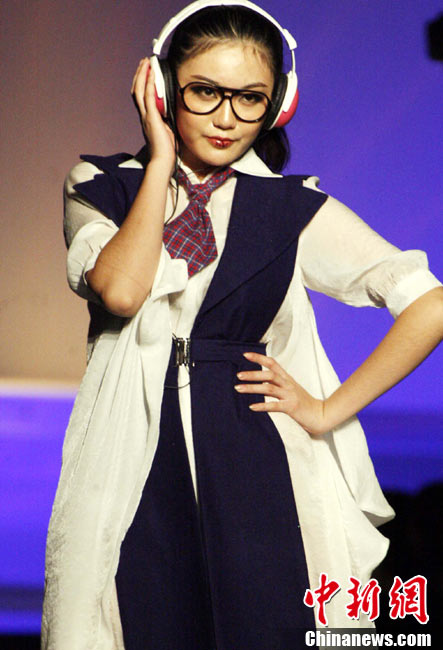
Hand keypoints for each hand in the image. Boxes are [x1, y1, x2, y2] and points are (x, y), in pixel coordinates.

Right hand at [131, 58, 175, 173]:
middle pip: (137, 90)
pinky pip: (149, 98)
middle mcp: (144, 116)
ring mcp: (146, 117)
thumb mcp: (168, 129)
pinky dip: (150, 85)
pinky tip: (152, 75)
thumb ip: (167, 118)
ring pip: (140, 91)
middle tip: (144, 62)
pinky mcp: (152, 119)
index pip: (141, 96)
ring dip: (143, 75)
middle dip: (140, 74)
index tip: (146, 71)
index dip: (142, 82)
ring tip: (146, 63)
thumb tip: (172, 109)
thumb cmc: (166, 149)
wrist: (163, 161)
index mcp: (147, 118)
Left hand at [235, 352, 328, 435]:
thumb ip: (275, 384)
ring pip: (269, 388)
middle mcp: (288, 384)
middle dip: (252, 374)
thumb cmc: (304, 403)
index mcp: (287, 378)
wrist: (321, 415)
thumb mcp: (289, 389)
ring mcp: (290, 395)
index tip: (245, 355)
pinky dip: (262, 406)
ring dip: (252, 388)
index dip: (259, 358)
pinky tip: (252, 407)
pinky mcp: (291, 407)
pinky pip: (274, 405)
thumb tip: (259, 380)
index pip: (272, 363)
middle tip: (238, 375)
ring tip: (239, 388)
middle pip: (269, 374)